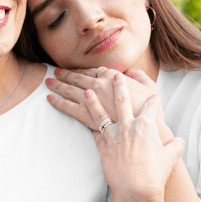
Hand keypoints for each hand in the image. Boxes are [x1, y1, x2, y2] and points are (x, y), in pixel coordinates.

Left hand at [46, 67, 164, 131]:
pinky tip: (48, 98)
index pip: (94, 71)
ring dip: (58, 84)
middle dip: (66, 74)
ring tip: (49, 81)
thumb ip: (140, 77)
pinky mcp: (84, 115)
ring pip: (69, 89)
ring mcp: (90, 100)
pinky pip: (66, 106)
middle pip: (78, 78)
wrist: (142, 132)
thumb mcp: (151, 88)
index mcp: (113, 77)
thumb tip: (130, 73)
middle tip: (57, 72)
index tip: (77, 70)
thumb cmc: (150, 111)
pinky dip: (56, 101)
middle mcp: (99, 86)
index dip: (84, 70)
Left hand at [84, 74, 184, 201]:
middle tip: (115, 76)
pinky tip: (86, 122)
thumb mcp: (170, 157)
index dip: (153, 100)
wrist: (135, 190)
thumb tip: (180, 141)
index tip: (152, 96)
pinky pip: (95, 132)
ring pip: (100, 113)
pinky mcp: (102, 146)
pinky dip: (92, 127)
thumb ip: (176, 146)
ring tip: (87, 91)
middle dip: (119, 86)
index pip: (151, 106)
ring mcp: (113, 135)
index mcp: (146, 125)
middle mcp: (128, 125)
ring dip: (93, 101)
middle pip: (122, 100)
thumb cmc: (154, 174)